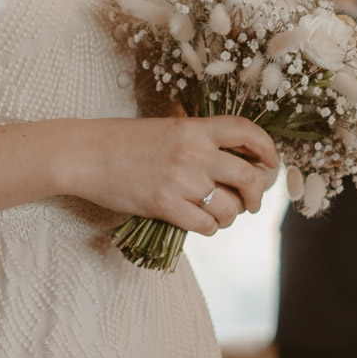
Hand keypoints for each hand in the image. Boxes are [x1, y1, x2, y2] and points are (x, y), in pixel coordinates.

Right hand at [59, 116, 278, 235]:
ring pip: (229, 208)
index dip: (268, 149)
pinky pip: (205, 226)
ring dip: (230, 217)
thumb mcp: (166, 128)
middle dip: (257, 194)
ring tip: (218, 215)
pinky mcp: (164, 205)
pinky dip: (208, 229)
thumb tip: (232, 161)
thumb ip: (198, 141)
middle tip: (251, 202)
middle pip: (249, 177)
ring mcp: (179, 180)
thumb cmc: (122, 141)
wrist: (85, 154)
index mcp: (194, 128)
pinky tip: (199, 223)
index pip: (247, 132)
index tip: (271, 164)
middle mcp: (193, 152)